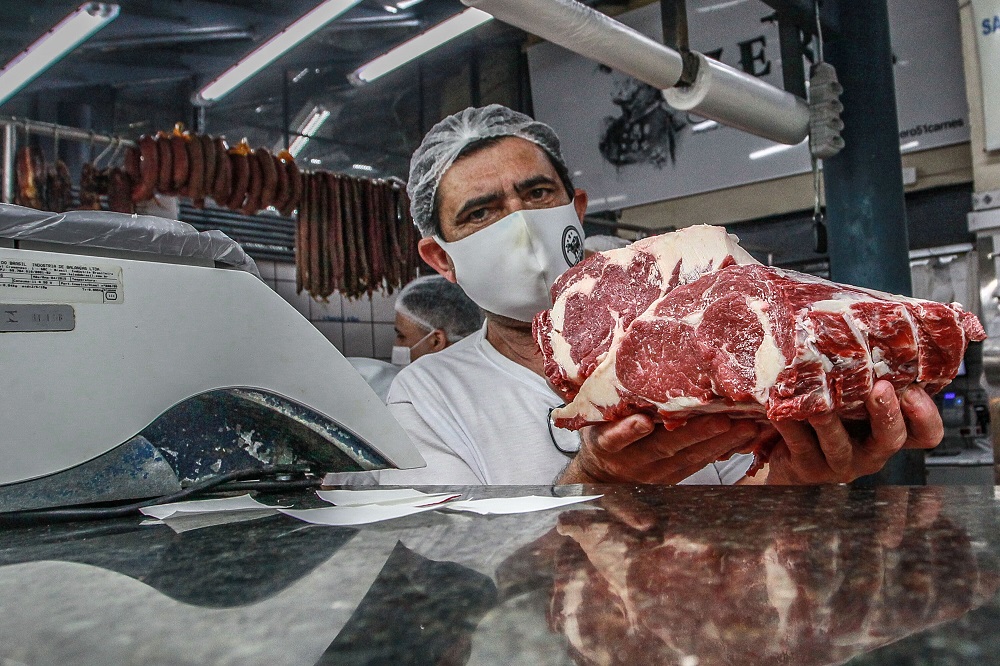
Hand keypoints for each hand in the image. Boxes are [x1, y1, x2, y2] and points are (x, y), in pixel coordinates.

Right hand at [558, 413, 761, 484]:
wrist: (603, 473)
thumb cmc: (601, 431)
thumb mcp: (592, 419)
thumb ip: (604, 403)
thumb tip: (607, 361)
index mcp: (608, 443)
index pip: (616, 438)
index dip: (627, 431)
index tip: (641, 422)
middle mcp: (634, 461)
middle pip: (664, 448)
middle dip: (693, 435)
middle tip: (721, 421)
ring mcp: (658, 472)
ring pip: (690, 458)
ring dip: (719, 444)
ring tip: (745, 428)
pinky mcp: (677, 475)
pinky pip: (702, 463)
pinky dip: (724, 450)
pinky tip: (746, 438)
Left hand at [765, 380, 943, 484]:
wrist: (786, 449)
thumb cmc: (825, 411)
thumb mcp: (851, 392)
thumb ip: (865, 372)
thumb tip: (866, 319)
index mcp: (887, 430)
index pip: (925, 432)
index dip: (925, 415)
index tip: (914, 390)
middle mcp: (869, 450)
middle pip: (890, 439)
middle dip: (887, 413)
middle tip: (880, 389)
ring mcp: (840, 461)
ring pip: (840, 444)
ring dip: (830, 422)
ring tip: (819, 405)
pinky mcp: (807, 467)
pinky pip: (800, 444)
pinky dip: (790, 424)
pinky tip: (780, 408)